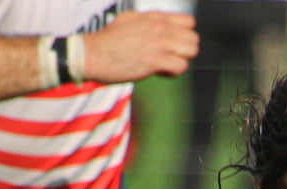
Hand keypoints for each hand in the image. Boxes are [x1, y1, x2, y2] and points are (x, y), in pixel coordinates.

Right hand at [82, 11, 198, 83]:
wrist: (92, 54)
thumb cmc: (108, 40)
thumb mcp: (129, 20)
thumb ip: (147, 20)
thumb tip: (159, 24)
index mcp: (154, 17)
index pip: (189, 22)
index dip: (184, 35)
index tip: (173, 44)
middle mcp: (159, 27)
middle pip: (194, 38)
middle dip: (185, 50)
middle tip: (170, 57)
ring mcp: (158, 43)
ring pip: (191, 51)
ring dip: (181, 61)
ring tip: (166, 65)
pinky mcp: (154, 60)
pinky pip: (180, 66)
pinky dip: (173, 72)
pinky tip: (160, 72)